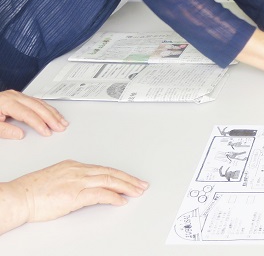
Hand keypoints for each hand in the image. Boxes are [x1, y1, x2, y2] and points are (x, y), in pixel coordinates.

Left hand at [0, 90, 67, 138]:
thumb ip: (4, 130)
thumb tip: (20, 134)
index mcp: (6, 102)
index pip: (27, 113)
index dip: (39, 123)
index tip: (46, 132)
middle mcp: (14, 96)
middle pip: (37, 106)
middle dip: (51, 117)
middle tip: (60, 127)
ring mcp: (17, 95)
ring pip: (40, 103)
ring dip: (52, 113)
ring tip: (62, 122)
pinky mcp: (19, 97)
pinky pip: (37, 101)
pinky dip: (47, 108)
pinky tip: (53, 113)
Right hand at [1, 161, 147, 233]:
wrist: (19, 196)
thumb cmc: (32, 191)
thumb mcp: (57, 178)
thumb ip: (73, 180)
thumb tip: (86, 187)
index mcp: (74, 165)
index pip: (103, 169)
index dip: (119, 174)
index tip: (130, 179)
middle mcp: (78, 170)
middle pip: (110, 173)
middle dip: (128, 179)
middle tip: (141, 184)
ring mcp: (77, 182)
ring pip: (109, 180)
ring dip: (126, 186)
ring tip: (137, 191)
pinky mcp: (74, 195)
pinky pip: (99, 194)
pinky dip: (113, 196)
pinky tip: (121, 200)